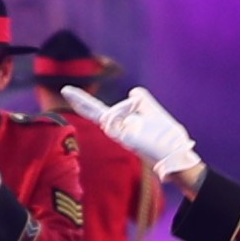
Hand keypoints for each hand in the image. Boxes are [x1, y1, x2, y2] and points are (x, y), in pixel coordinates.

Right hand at [70, 85, 203, 189]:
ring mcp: (118, 135)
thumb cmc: (164, 134)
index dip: (83, 101)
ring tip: (136, 108)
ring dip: (123, 107)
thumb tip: (133, 91)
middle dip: (80, 102)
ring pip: (109, 114)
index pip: (98, 109)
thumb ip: (141, 98)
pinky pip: (114, 122)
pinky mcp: (122, 140)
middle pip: (93, 113)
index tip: (67, 91)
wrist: (174, 151)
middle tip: (65, 90)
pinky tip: (132, 113)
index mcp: (122, 121)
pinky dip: (123, 111)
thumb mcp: (152, 109)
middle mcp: (116, 129)